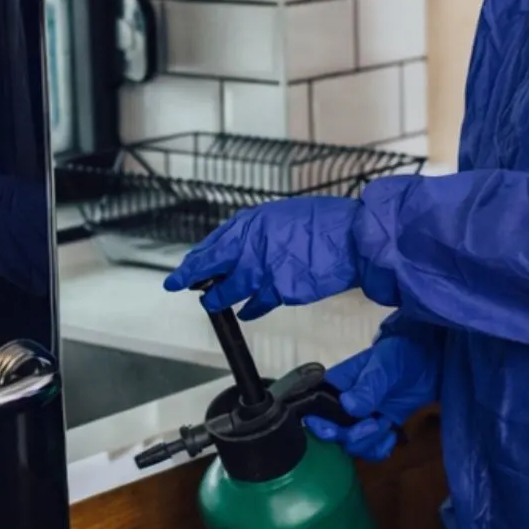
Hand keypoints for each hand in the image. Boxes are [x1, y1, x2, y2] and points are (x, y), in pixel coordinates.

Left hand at [164, 197, 363, 319]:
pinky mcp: (278, 291)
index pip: (212, 245)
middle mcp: (251, 246)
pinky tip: (248, 311)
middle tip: (178, 285)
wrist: (350, 239)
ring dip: (218, 298)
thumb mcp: (280, 216)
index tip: (183, 269)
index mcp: (250, 224)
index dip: (196, 260)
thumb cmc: (321, 223)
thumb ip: (256, 233)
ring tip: (212, 302)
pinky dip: (251, 309)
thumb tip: (237, 248)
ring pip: (229, 291)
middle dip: (191, 278)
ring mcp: (263, 271)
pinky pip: (257, 305)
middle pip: (210, 266)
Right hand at [306, 329, 439, 459]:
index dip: (321, 424)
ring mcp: (361, 418)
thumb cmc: (400, 354)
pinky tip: (392, 437)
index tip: (334, 430)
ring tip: (387, 425)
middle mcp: (344, 405)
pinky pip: (371, 448)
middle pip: (335, 434)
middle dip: (352, 436)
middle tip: (376, 423)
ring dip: (368, 442)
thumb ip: (367, 387)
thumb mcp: (383, 367)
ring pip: (352, 444)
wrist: (428, 360)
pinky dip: (380, 449)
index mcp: (337, 386)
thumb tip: (348, 406)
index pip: (317, 410)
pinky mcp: (379, 426)